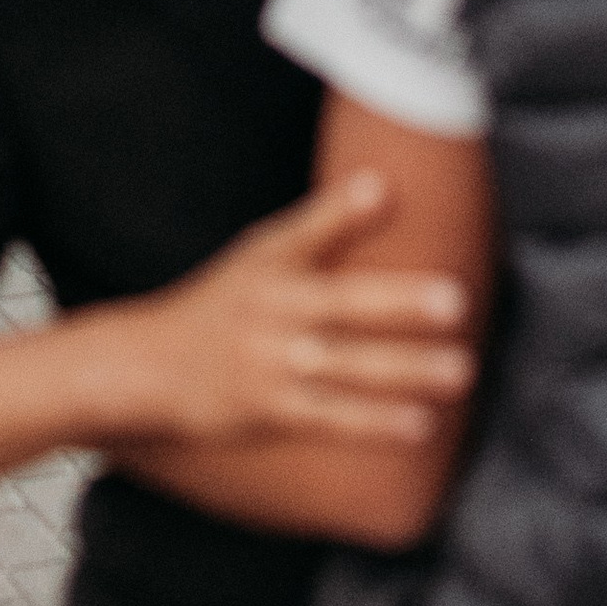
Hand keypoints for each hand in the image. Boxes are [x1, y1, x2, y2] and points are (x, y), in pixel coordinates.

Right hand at [87, 172, 474, 450]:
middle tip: (458, 302)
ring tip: (460, 371)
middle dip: (399, 304)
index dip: (344, 208)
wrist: (145, 369)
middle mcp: (272, 309)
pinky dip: (375, 422)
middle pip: (343, 303)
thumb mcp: (264, 253)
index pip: (308, 229)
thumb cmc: (222, 303)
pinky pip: (331, 418)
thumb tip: (386, 181)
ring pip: (347, 367)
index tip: (385, 187)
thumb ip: (327, 222)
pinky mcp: (270, 411)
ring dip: (405, 372)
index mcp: (271, 261)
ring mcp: (270, 363)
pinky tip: (420, 424)